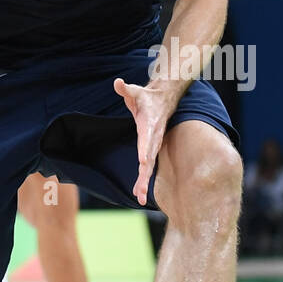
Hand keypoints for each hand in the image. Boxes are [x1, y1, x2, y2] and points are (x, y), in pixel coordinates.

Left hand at [113, 78, 173, 205]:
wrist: (165, 100)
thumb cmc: (147, 97)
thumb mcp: (136, 91)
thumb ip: (126, 89)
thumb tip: (117, 82)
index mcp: (149, 124)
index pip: (147, 139)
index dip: (145, 149)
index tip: (143, 161)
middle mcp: (153, 138)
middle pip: (149, 159)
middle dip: (145, 176)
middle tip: (141, 193)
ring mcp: (154, 145)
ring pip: (149, 166)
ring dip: (145, 183)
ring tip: (140, 199)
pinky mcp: (152, 149)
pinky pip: (148, 167)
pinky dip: (144, 180)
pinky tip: (139, 194)